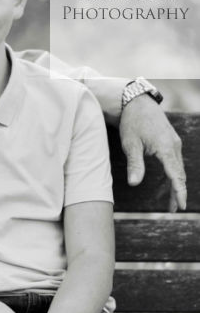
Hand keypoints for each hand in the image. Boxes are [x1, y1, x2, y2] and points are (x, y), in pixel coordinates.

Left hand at [120, 94, 186, 211]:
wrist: (138, 103)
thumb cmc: (133, 122)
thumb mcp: (130, 144)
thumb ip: (134, 164)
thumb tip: (134, 183)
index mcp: (165, 148)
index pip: (176, 175)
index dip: (179, 191)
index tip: (181, 206)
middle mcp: (174, 146)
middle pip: (179, 174)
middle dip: (177, 192)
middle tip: (173, 209)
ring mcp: (174, 144)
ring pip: (178, 169)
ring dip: (175, 184)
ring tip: (170, 202)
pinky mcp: (171, 142)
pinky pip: (174, 162)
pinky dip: (172, 174)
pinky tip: (167, 184)